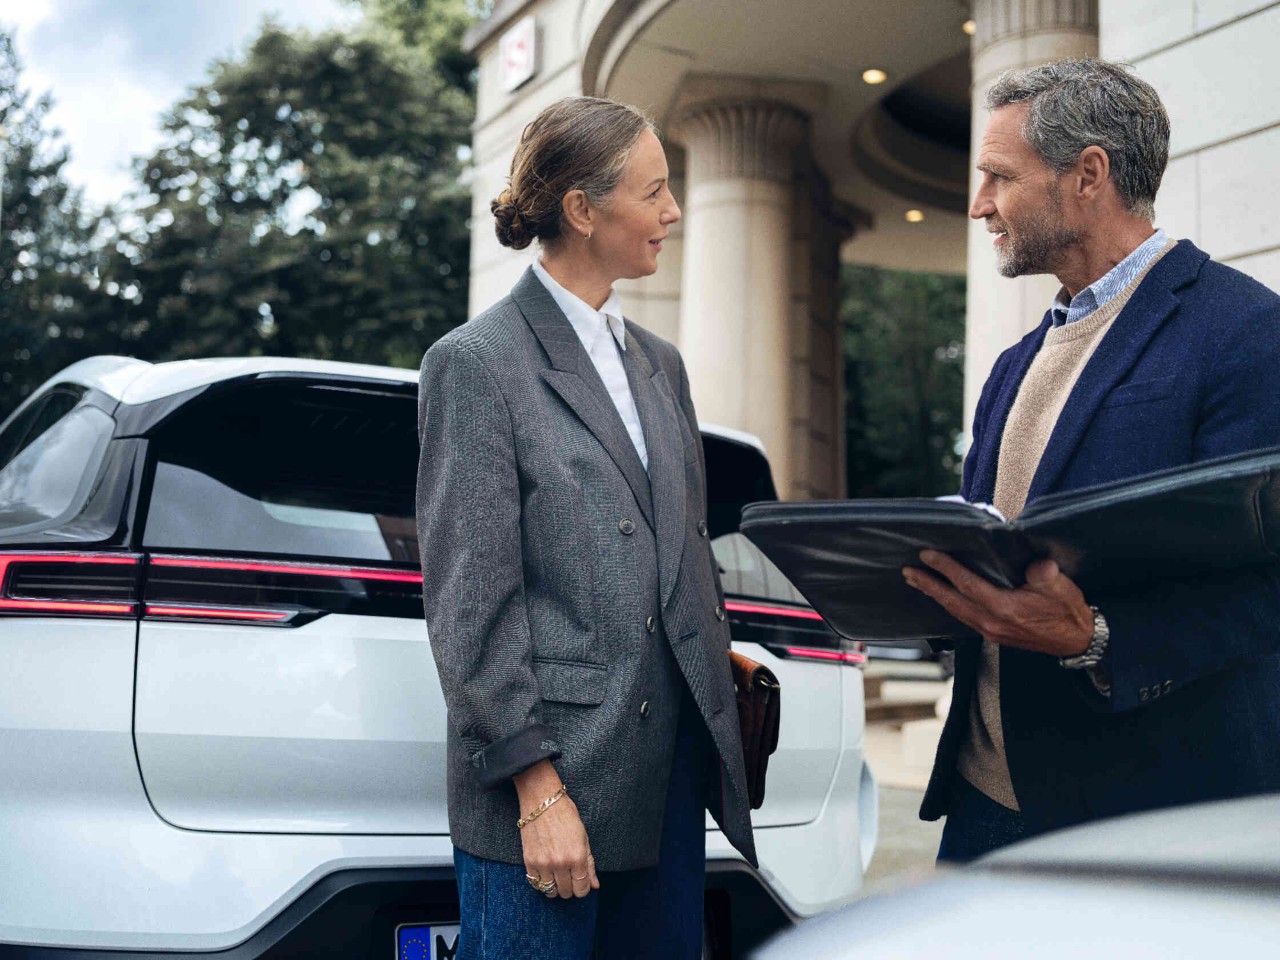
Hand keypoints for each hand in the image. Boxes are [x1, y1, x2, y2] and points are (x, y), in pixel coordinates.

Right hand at [513, 761, 598, 898]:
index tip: (581, 883)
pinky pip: (536, 884)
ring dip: (555, 887)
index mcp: (577, 856)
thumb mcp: (583, 837)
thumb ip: (589, 864)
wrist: (542, 800)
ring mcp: (543, 863)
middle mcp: (560, 863)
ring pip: (551, 891)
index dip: (583, 889)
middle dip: (570, 888)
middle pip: (567, 892)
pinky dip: (542, 883)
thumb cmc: (566, 815)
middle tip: (569, 877)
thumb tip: (595, 885)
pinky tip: (546, 874)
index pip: (582, 889)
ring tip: (557, 876)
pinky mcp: (529, 861)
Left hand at [902, 550, 1092, 656]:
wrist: (1078, 641)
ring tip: (917, 581)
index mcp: (1004, 608)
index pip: (966, 584)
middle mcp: (991, 622)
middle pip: (952, 601)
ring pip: (955, 611)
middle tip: (908, 571)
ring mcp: (991, 631)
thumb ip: (1045, 575)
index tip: (927, 554)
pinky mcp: (994, 635)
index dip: (945, 568)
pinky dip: (950, 605)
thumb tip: (1035, 565)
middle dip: (928, 584)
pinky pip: (964, 618)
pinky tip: (944, 598)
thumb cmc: (1068, 612)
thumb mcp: (1061, 587)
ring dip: (935, 595)